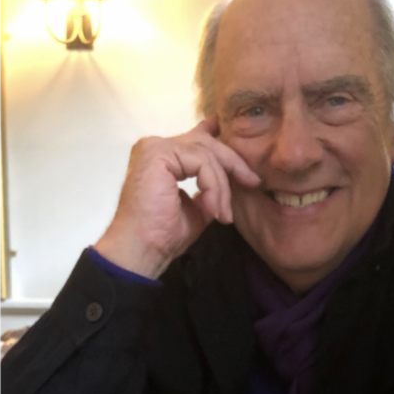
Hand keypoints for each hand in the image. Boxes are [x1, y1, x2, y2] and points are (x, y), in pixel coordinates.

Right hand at [93, 119, 262, 279]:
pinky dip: (213, 185)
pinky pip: (201, 162)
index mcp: (162, 157)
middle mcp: (156, 146)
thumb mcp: (196, 206)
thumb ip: (209, 187)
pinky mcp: (158, 153)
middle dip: (233, 163)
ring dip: (221, 185)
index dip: (224, 145)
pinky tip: (213, 209)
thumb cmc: (163, 236)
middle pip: (207, 143)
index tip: (245, 159)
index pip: (199, 139)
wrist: (140, 253)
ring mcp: (155, 147)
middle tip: (253, 182)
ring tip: (223, 213)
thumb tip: (230, 177)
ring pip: (207, 154)